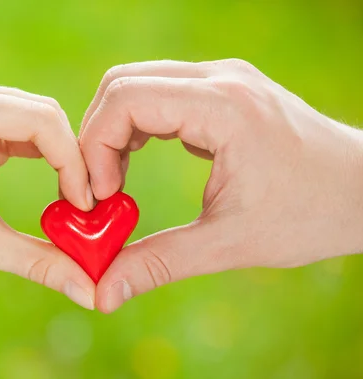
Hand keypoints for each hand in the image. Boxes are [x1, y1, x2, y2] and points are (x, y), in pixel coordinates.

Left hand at [0, 74, 95, 308]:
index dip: (73, 162)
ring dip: (58, 158)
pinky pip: (16, 132)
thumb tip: (91, 291)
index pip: (41, 120)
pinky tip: (54, 187)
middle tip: (86, 205)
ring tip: (72, 200)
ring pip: (33, 122)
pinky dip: (39, 157)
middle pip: (41, 114)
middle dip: (70, 159)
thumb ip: (40, 260)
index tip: (85, 207)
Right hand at [79, 59, 362, 312]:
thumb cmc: (310, 213)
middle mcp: (220, 79)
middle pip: (122, 84)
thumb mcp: (229, 243)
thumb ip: (159, 263)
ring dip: (115, 131)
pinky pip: (159, 92)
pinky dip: (138, 125)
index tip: (104, 197)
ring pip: (137, 83)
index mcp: (223, 107)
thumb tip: (104, 292)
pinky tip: (141, 160)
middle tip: (104, 189)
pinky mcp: (221, 90)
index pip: (126, 99)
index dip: (96, 147)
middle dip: (98, 137)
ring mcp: (222, 79)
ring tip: (119, 179)